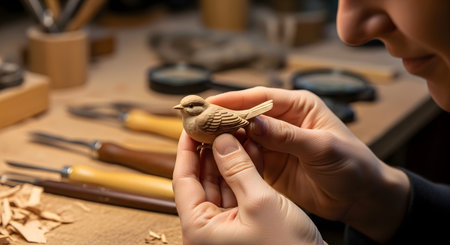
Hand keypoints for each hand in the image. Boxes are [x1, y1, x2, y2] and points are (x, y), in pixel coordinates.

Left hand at [173, 131, 324, 244]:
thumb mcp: (260, 202)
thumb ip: (238, 169)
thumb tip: (221, 140)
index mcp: (199, 229)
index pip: (183, 181)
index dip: (187, 150)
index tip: (191, 126)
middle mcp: (208, 229)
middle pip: (202, 180)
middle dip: (212, 150)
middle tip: (216, 123)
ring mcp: (226, 227)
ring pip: (222, 184)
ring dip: (230, 158)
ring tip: (235, 130)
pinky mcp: (245, 224)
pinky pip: (238, 192)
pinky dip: (244, 172)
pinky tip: (250, 149)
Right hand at [208, 87, 409, 242]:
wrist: (361, 198)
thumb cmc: (353, 166)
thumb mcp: (322, 147)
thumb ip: (288, 136)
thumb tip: (253, 121)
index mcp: (299, 107)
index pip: (260, 97)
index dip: (233, 99)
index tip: (208, 103)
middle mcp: (284, 121)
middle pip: (246, 115)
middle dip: (222, 118)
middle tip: (196, 122)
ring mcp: (276, 143)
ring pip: (243, 136)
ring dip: (223, 138)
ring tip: (198, 140)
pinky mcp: (271, 164)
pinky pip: (247, 156)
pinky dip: (231, 157)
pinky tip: (215, 159)